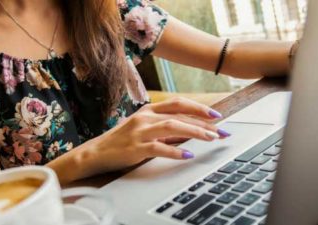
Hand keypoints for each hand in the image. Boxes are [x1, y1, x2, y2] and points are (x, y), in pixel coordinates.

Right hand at [82, 97, 230, 173]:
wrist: (95, 153)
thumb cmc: (122, 141)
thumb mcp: (143, 128)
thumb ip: (164, 127)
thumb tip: (190, 130)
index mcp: (148, 110)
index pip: (178, 103)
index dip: (199, 108)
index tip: (217, 116)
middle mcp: (145, 117)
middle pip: (179, 114)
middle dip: (204, 122)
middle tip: (222, 131)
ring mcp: (140, 132)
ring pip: (172, 127)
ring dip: (194, 132)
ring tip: (211, 139)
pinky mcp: (135, 148)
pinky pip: (159, 148)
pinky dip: (175, 151)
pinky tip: (187, 155)